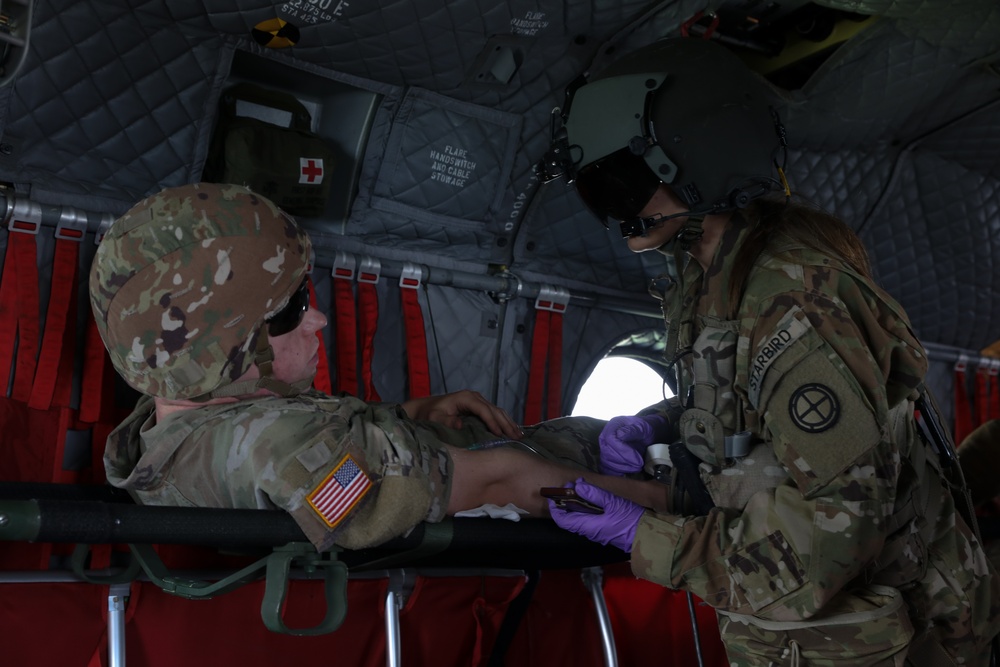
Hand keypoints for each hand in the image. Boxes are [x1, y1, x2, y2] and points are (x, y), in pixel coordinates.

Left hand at [402, 390, 522, 438]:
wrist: (427, 408)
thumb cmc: (430, 414)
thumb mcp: (434, 418)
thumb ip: (446, 421)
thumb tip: (461, 423)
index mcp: (466, 398)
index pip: (484, 410)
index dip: (492, 422)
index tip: (500, 435)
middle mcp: (474, 397)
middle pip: (495, 410)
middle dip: (506, 424)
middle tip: (516, 437)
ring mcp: (478, 401)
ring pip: (498, 411)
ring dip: (509, 423)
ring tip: (519, 435)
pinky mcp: (479, 406)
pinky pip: (495, 413)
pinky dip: (505, 422)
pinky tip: (513, 430)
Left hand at [548, 479, 643, 551]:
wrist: (647, 536)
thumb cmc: (630, 519)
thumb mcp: (613, 503)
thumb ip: (595, 494)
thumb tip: (577, 486)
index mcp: (588, 526)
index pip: (563, 521)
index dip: (555, 509)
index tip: (555, 495)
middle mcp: (589, 532)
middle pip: (570, 519)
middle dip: (567, 502)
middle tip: (572, 486)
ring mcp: (597, 533)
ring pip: (579, 519)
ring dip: (576, 505)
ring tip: (581, 488)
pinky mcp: (604, 531)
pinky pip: (589, 520)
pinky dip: (585, 509)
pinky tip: (592, 498)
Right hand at [599, 414, 675, 474]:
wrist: (646, 435)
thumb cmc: (645, 430)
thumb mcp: (643, 427)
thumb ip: (633, 430)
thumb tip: (620, 435)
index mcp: (613, 426)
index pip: (611, 439)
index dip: (623, 451)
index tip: (637, 459)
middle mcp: (605, 437)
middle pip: (608, 452)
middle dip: (624, 462)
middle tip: (639, 465)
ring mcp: (605, 448)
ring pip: (607, 462)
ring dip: (622, 468)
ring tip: (637, 468)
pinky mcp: (607, 458)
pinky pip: (607, 468)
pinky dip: (616, 473)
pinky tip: (627, 474)